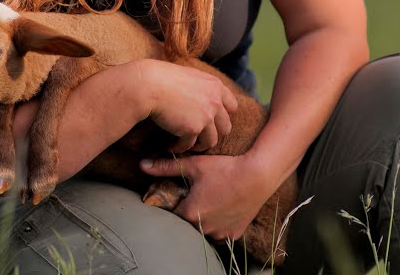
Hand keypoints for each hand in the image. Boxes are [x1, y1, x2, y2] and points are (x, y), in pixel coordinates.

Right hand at [138, 60, 237, 152]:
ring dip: (199, 145)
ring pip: (211, 141)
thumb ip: (201, 87)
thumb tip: (201, 96)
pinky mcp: (193, 129)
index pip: (232, 106)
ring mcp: (206, 117)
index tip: (211, 120)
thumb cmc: (163, 77)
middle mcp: (215, 102)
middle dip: (214, 134)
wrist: (149, 85)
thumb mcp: (190, 76)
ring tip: (187, 144)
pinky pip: (190, 145)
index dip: (222, 115)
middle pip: (225, 127)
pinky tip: (171, 146)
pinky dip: (180, 147)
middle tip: (200, 136)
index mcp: (216, 86)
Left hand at [139, 153, 271, 241]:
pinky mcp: (232, 235)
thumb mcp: (194, 165)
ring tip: (210, 201)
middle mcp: (201, 228)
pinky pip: (218, 233)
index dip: (172, 203)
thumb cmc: (224, 169)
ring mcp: (218, 234)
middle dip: (187, 211)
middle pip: (186, 223)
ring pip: (202, 230)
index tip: (177, 193)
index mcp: (188, 213)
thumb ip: (166, 167)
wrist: (258, 176)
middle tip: (196, 196)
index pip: (170, 214)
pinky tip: (221, 209)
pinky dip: (217, 224)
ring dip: (202, 220)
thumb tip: (142, 164)